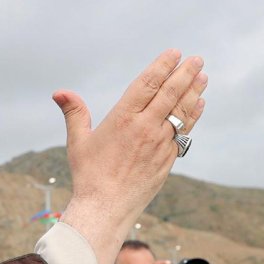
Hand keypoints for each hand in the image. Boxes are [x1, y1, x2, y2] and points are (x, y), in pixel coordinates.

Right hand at [56, 49, 207, 263]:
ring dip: (193, 92)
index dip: (162, 66)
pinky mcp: (168, 160)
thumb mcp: (78, 141)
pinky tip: (199, 105)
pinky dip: (192, 117)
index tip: (174, 53)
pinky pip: (184, 133)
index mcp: (122, 118)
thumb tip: (60, 92)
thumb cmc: (89, 175)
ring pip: (180, 112)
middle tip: (197, 59)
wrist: (106, 209)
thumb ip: (74, 113)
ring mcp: (159, 144)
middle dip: (185, 74)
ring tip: (203, 77)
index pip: (147, 84)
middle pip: (169, 94)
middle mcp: (144, 128)